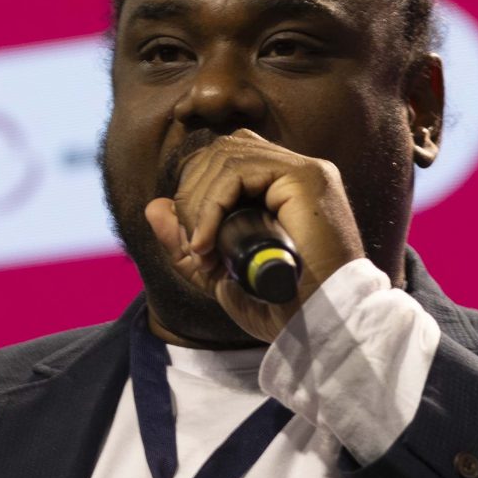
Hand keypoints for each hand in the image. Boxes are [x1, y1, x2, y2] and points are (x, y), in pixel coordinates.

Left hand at [145, 129, 367, 342]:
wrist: (322, 326)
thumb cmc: (283, 308)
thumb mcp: (220, 276)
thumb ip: (186, 244)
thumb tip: (154, 206)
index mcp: (284, 187)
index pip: (226, 161)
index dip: (196, 193)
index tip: (194, 245)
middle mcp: (296, 171)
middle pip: (222, 151)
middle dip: (192, 196)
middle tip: (194, 247)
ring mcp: (305, 170)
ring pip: (226, 157)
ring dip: (199, 203)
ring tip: (201, 248)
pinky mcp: (307, 177)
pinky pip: (238, 171)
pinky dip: (212, 205)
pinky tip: (208, 242)